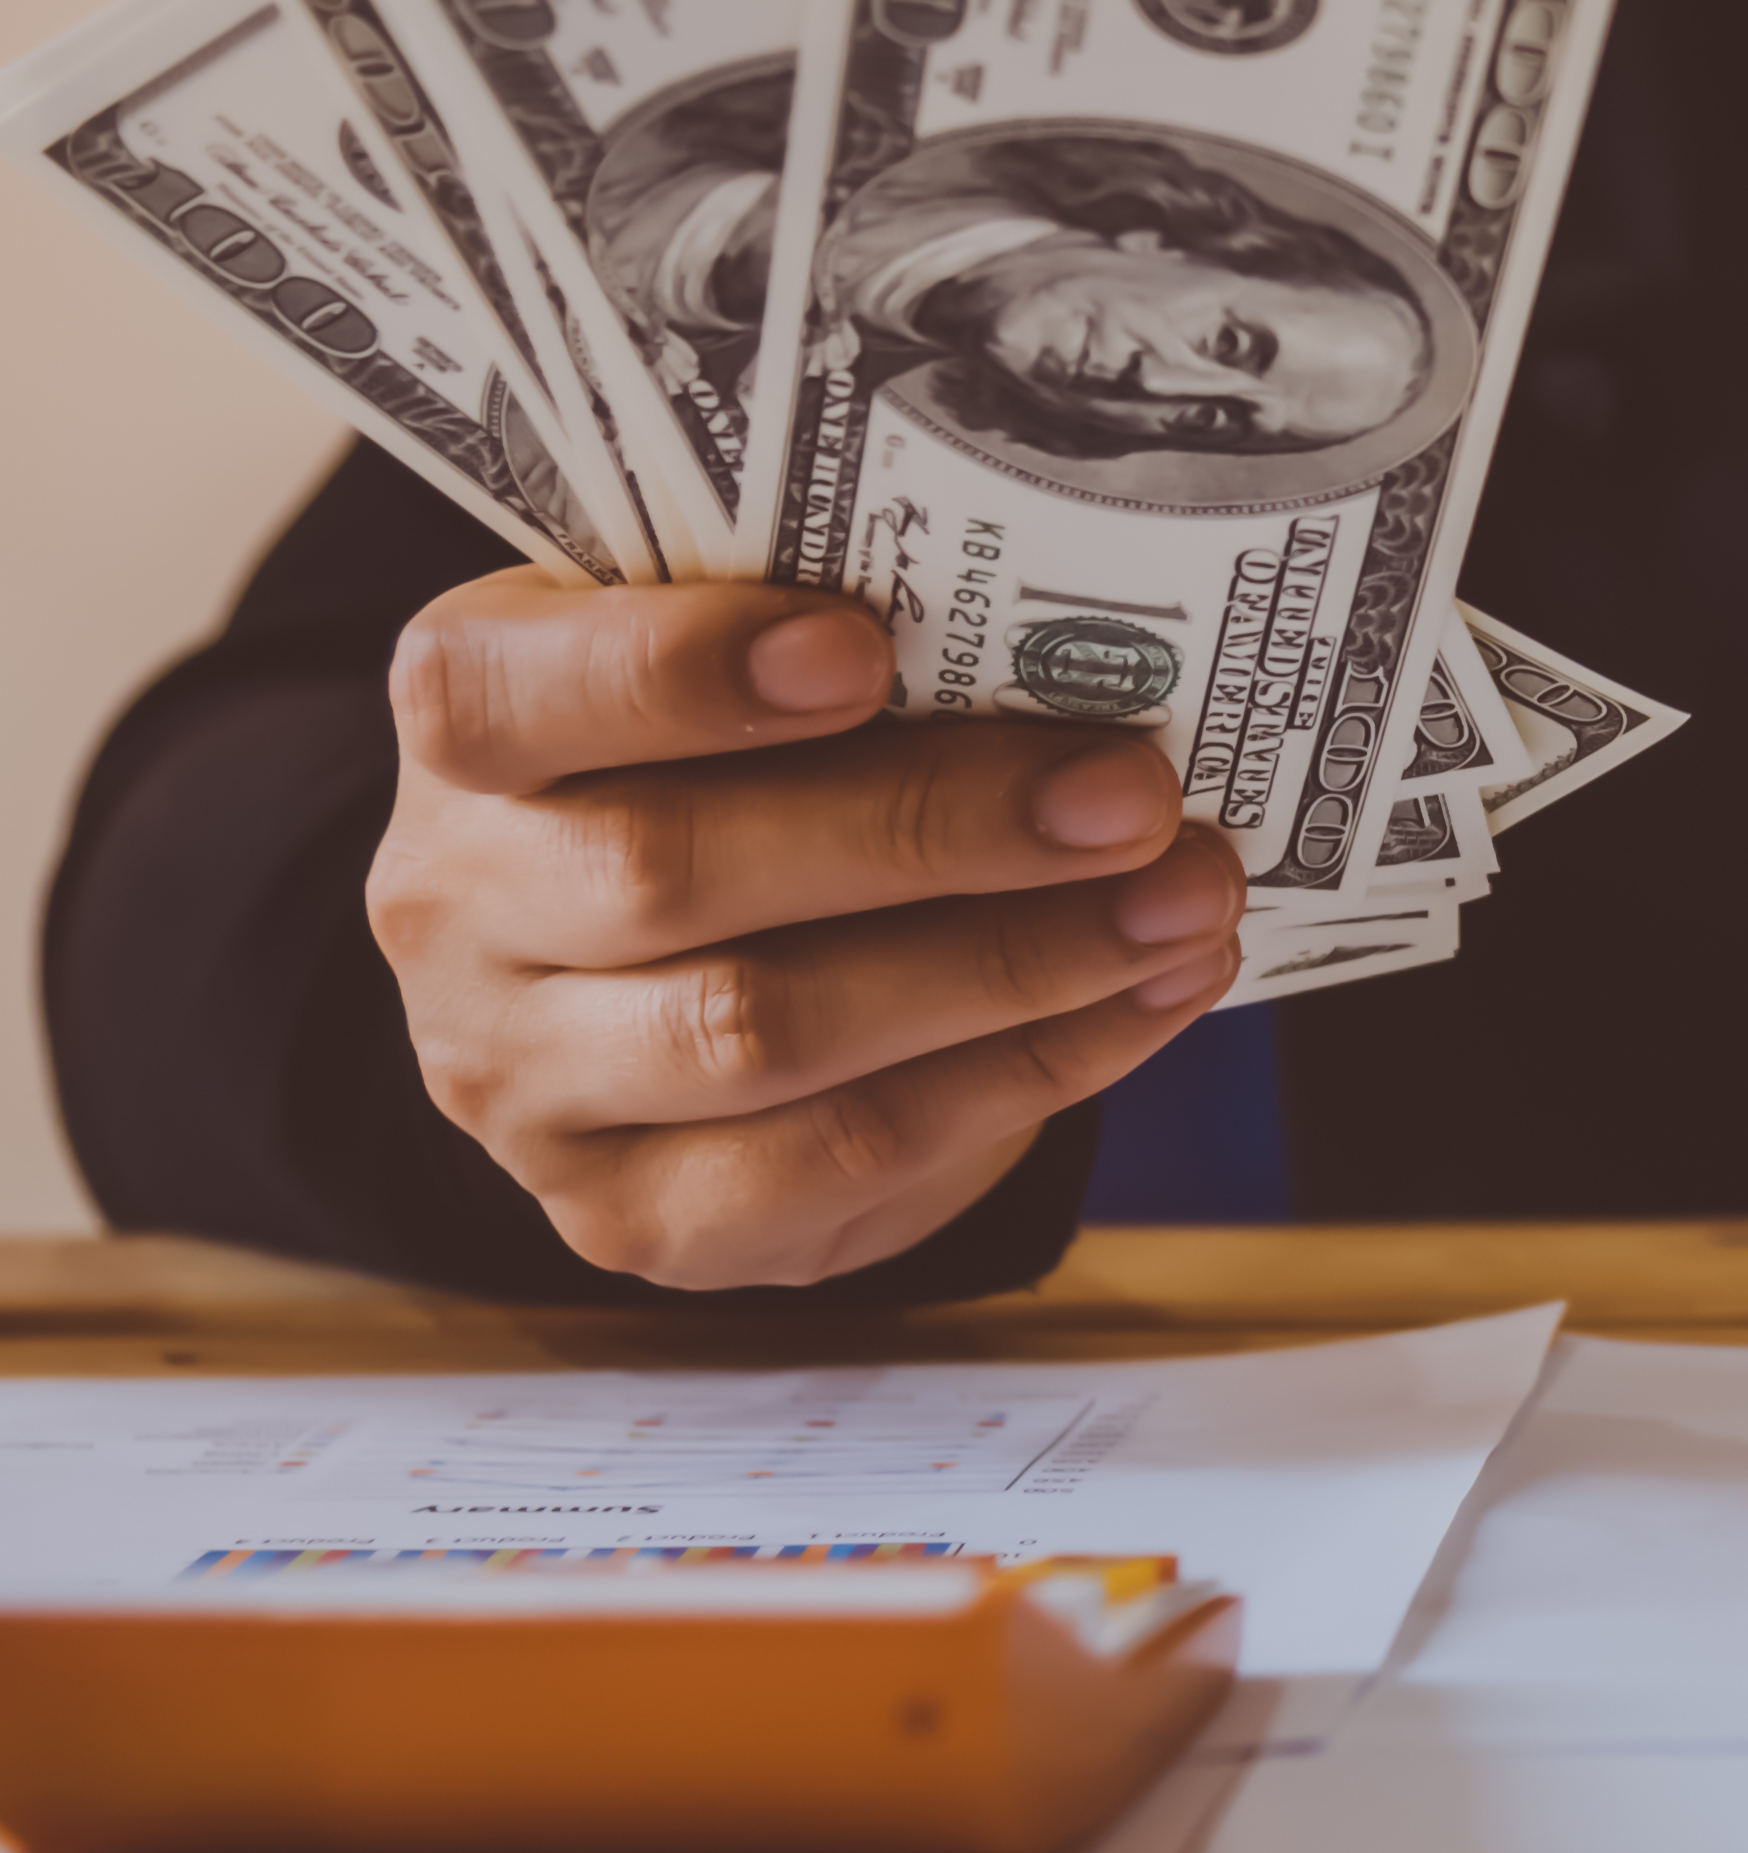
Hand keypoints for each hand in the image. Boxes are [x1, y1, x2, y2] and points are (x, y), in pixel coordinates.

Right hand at [368, 572, 1245, 1290]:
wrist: (700, 976)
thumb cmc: (754, 766)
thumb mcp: (756, 663)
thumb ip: (849, 641)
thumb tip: (1075, 636)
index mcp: (471, 727)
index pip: (501, 692)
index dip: (674, 673)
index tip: (861, 650)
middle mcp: (459, 909)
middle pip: (673, 870)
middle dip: (932, 829)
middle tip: (1129, 793)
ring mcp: (527, 1085)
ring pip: (769, 1031)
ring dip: (1013, 962)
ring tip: (1183, 897)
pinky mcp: (638, 1216)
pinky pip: (848, 1153)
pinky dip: (1031, 1069)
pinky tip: (1152, 995)